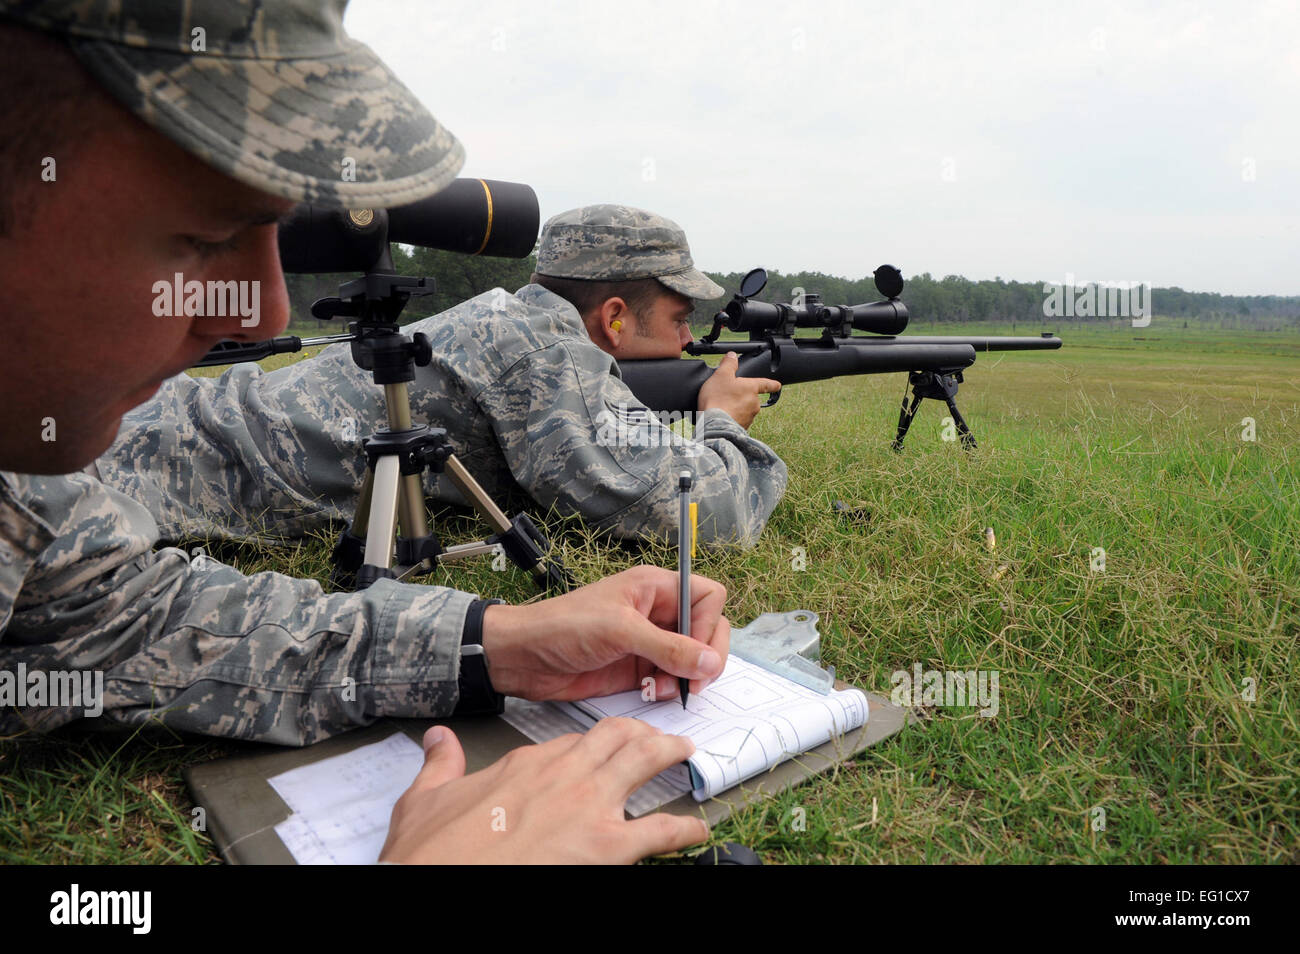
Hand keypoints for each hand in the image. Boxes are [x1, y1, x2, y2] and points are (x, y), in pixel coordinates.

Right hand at [379, 720, 708, 863]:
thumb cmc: (432, 851)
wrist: (437, 880)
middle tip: (657, 736)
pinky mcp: (606, 847)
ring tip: (684, 751)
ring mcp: (588, 807)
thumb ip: (440, 764)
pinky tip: (696, 828)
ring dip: (668, 753)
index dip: (595, 741)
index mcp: (526, 764)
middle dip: (640, 733)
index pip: (573, 741)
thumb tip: (437, 740)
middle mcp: (562, 774)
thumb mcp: (426, 798)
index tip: (605, 742)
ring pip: (642, 763)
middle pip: (615, 738)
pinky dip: (682, 828)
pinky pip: (658, 830)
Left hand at [480, 565, 728, 701]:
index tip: (695, 652)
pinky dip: (666, 689)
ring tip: (661, 689)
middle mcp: (656, 612)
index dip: (708, 625)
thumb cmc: (563, 627)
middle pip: (705, 630)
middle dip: (703, 658)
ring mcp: (647, 642)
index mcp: (654, 587)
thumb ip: (669, 647)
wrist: (523, 657)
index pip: (707, 598)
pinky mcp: (636, 669)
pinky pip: (669, 679)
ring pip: (690, 659)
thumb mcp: (620, 631)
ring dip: (684, 677)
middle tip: (692, 682)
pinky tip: (649, 693)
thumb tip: (710, 662)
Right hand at [696, 351, 780, 428]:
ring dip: (735, 408)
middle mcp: (754, 403)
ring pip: (744, 409)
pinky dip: (731, 418)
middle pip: (751, 397)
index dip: (772, 384)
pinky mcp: (742, 428)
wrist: (714, 424)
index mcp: (752, 388)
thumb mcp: (721, 375)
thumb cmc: (718, 399)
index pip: (767, 384)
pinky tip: (721, 416)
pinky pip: (738, 420)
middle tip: (727, 394)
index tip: (778, 385)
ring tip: (721, 406)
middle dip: (742, 396)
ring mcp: (749, 417)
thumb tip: (732, 355)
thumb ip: (728, 364)